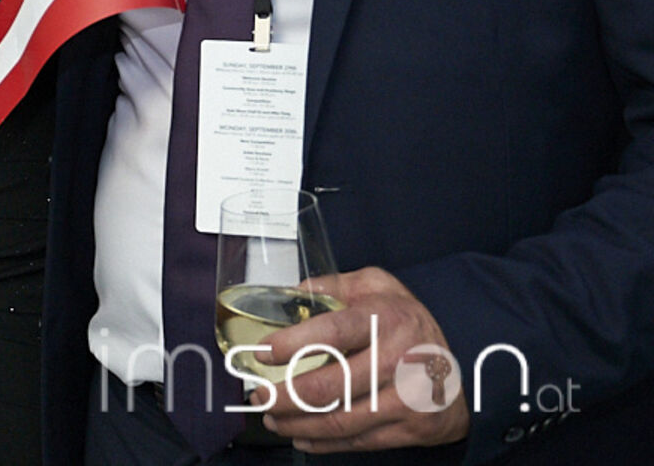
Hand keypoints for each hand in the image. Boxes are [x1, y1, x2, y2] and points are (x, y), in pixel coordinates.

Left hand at [261, 266, 470, 452]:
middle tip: (258, 396)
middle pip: (330, 386)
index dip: (293, 344)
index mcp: (385, 319)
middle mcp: (397, 360)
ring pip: (340, 420)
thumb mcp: (378, 286)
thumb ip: (333, 285)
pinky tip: (301, 435)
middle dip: (284, 396)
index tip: (263, 353)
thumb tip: (290, 292)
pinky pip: (359, 441)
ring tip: (272, 418)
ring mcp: (406, 398)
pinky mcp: (411, 427)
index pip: (332, 332)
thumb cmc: (410, 324)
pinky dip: (323, 442)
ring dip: (297, 423)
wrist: (469, 367)